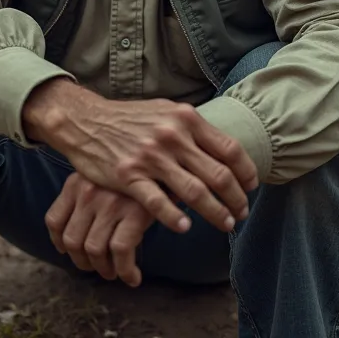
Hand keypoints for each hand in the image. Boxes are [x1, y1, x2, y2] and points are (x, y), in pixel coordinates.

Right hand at [23, 79, 257, 234]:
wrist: (87, 121)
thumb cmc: (131, 118)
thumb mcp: (166, 112)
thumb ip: (194, 129)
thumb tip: (224, 149)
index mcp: (185, 118)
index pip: (229, 149)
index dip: (246, 172)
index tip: (251, 187)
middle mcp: (172, 136)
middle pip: (218, 174)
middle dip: (236, 199)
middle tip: (241, 213)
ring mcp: (150, 156)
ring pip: (195, 192)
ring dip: (216, 213)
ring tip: (226, 225)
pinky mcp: (129, 175)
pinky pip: (158, 202)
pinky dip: (174, 218)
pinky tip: (185, 228)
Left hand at [45, 171, 151, 285]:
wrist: (164, 166)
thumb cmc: (129, 177)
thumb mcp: (98, 179)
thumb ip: (83, 200)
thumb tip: (68, 242)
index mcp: (76, 182)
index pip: (54, 221)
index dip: (59, 243)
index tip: (69, 252)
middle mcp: (89, 191)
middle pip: (73, 241)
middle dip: (83, 262)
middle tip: (96, 266)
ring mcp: (111, 202)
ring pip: (94, 250)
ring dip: (103, 269)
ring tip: (113, 272)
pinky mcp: (134, 212)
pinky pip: (120, 252)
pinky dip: (125, 271)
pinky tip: (132, 277)